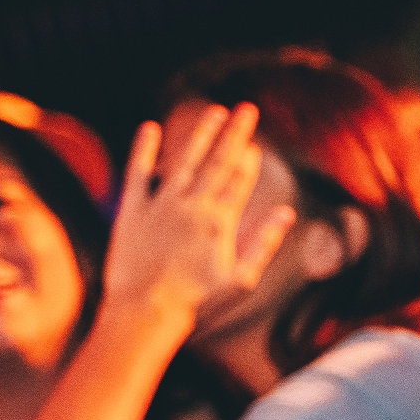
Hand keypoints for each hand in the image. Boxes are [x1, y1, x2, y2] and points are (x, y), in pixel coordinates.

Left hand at [106, 104, 293, 320]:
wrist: (145, 310)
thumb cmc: (197, 299)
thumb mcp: (241, 277)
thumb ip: (264, 242)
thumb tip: (287, 212)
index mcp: (219, 221)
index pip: (239, 181)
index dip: (248, 160)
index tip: (254, 145)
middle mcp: (192, 206)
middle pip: (219, 162)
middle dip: (235, 133)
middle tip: (247, 109)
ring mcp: (162, 205)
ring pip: (185, 160)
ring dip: (202, 134)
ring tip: (214, 112)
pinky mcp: (132, 210)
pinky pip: (138, 173)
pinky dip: (144, 150)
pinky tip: (150, 128)